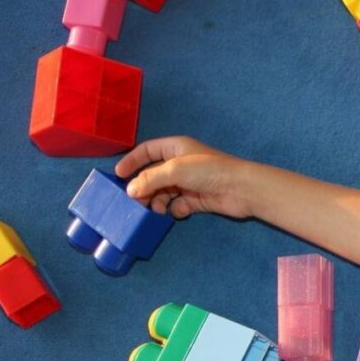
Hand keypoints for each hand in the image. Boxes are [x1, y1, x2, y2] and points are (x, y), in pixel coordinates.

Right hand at [114, 136, 256, 218]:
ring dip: (156, 201)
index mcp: (176, 148)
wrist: (241, 189)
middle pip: (153, 175)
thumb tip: (130, 190)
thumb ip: (149, 179)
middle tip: (135, 200)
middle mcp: (181, 164)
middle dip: (143, 187)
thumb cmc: (209, 172)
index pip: (147, 150)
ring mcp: (189, 183)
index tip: (118, 175)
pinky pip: (178, 205)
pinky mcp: (197, 200)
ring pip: (163, 192)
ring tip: (154, 210)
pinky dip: (174, 209)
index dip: (132, 161)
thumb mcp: (174, 170)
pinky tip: (178, 212)